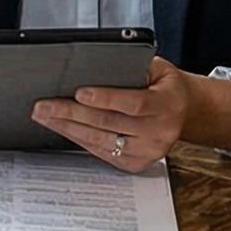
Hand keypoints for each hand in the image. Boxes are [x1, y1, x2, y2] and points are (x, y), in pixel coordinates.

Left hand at [30, 56, 230, 171]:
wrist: (186, 111)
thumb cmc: (165, 86)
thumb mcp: (157, 69)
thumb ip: (131, 68)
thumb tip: (92, 66)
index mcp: (168, 105)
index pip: (133, 103)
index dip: (105, 99)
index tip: (79, 93)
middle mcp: (161, 132)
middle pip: (109, 124)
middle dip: (72, 113)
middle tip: (44, 105)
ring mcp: (149, 152)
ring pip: (101, 141)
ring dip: (68, 128)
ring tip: (45, 116)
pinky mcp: (137, 164)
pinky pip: (103, 153)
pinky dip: (79, 140)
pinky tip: (63, 128)